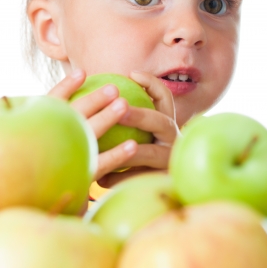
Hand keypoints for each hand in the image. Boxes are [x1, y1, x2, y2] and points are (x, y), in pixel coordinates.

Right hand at [47, 69, 137, 178]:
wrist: (52, 194)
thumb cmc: (60, 157)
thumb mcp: (57, 136)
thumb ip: (67, 118)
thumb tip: (83, 89)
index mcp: (44, 127)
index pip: (52, 103)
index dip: (66, 87)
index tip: (82, 73)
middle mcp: (52, 140)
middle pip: (74, 115)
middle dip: (94, 100)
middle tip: (114, 88)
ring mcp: (66, 158)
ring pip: (87, 135)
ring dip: (106, 119)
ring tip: (124, 104)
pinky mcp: (80, 177)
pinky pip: (100, 164)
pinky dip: (116, 155)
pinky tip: (132, 145)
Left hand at [48, 69, 179, 187]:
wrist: (151, 192)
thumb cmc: (132, 155)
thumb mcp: (134, 133)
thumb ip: (121, 116)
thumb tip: (93, 95)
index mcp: (165, 123)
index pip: (163, 97)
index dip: (151, 83)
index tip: (131, 74)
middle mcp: (173, 139)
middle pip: (160, 122)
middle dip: (140, 115)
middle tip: (119, 109)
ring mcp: (171, 160)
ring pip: (151, 154)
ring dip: (129, 151)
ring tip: (105, 151)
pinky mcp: (164, 180)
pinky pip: (140, 179)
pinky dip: (120, 179)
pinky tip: (101, 180)